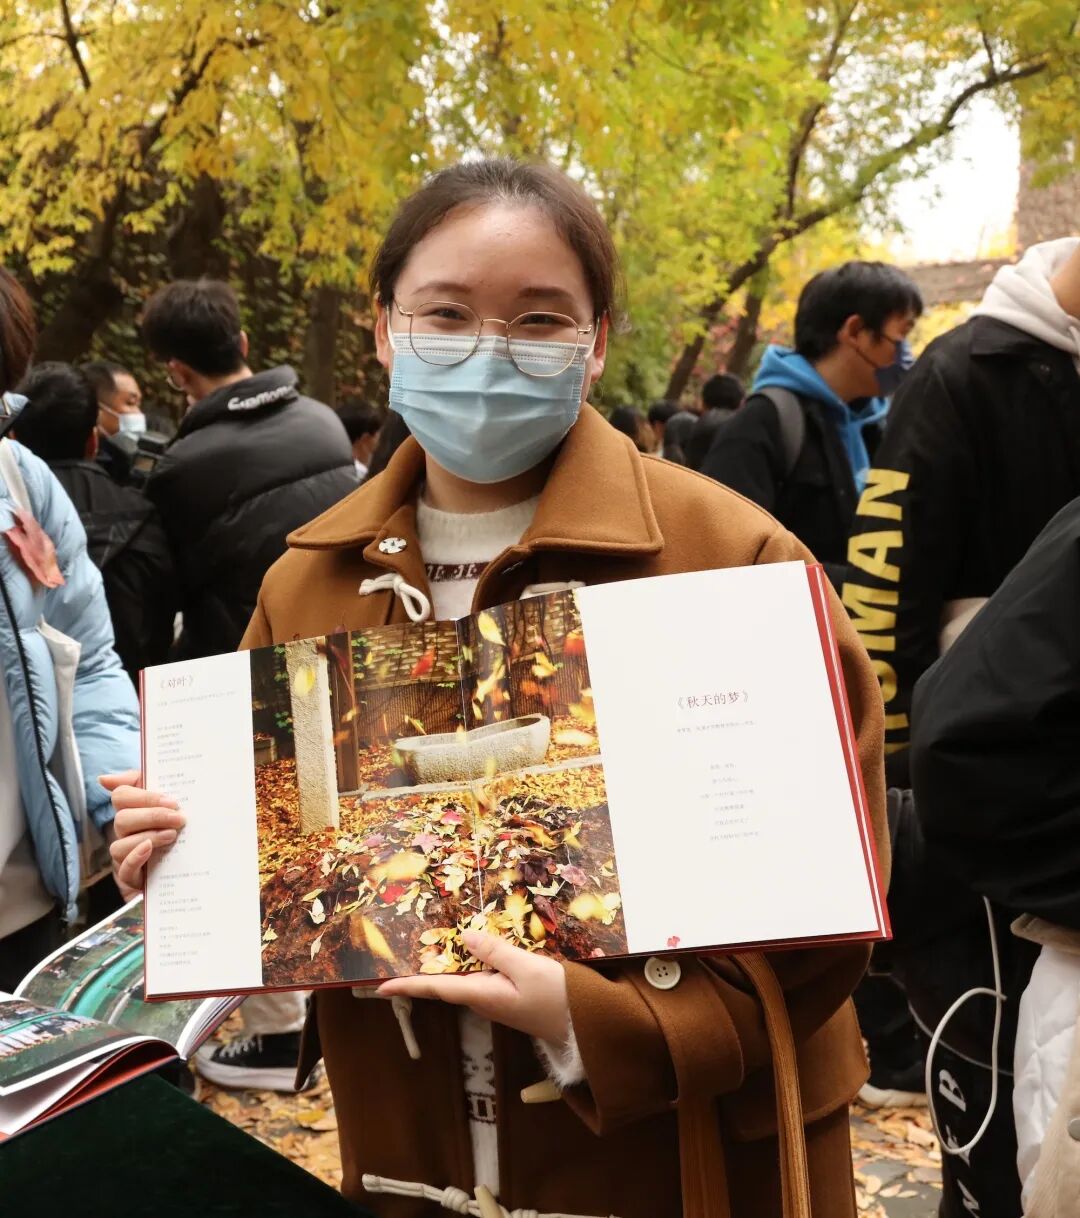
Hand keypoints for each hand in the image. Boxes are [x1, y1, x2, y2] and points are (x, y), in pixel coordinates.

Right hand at [100, 770, 184, 899]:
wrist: (191, 864)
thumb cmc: (176, 826)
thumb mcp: (167, 801)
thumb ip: (142, 781)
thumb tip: (104, 779)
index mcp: (132, 809)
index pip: (121, 796)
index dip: (145, 797)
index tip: (172, 801)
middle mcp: (124, 832)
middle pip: (122, 819)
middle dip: (153, 816)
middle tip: (179, 818)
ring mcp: (125, 854)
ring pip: (120, 845)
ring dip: (148, 837)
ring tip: (172, 835)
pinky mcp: (131, 876)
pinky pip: (124, 869)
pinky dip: (136, 857)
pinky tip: (150, 850)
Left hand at [377, 930, 570, 1045]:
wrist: (586, 1027)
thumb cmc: (558, 998)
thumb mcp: (527, 968)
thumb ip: (495, 951)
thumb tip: (463, 935)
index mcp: (481, 994)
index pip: (435, 988)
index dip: (407, 986)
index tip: (379, 986)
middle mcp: (483, 999)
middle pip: (445, 982)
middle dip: (422, 969)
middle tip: (400, 950)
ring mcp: (496, 998)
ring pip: (463, 977)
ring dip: (445, 963)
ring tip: (427, 942)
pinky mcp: (509, 994)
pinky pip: (481, 975)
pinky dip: (470, 960)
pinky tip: (470, 946)